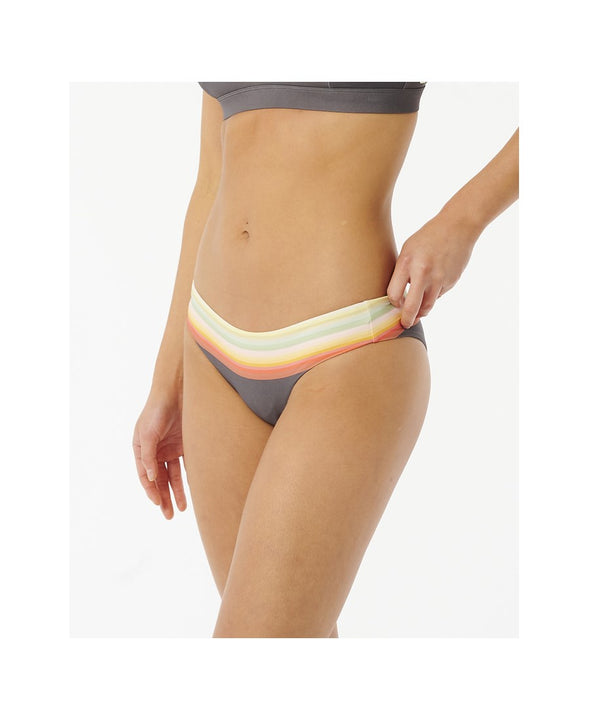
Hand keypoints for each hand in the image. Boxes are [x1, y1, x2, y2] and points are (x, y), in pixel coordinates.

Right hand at [132, 389, 186, 519]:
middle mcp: (155, 451)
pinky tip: (195, 491)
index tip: (157, 504)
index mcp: (142, 449)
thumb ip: (148, 456)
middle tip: (169, 515)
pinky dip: (188, 479)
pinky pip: (186, 466)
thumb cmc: (157, 411)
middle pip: (159, 480)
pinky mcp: (185, 445)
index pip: (145, 475)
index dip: (151, 491)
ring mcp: (170, 448)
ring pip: (173, 476)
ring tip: (182, 509)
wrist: (177, 391)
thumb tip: (150, 478)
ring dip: (176, 492)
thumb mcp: (147, 433)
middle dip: (163, 498)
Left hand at [387, 211, 478, 327]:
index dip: (393, 303)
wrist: (458, 227)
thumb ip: (402, 272)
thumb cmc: (428, 237)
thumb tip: (397, 296)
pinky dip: (433, 296)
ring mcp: (439, 279)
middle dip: (406, 320)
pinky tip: (432, 286)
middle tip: (404, 324)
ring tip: (416, 314)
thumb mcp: (408, 249)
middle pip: (412, 307)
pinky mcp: (451, 282)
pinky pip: (438, 296)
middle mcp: (423, 273)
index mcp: (407, 263)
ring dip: (420, 313)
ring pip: (427, 307)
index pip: (394, 294)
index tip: (394, 304)